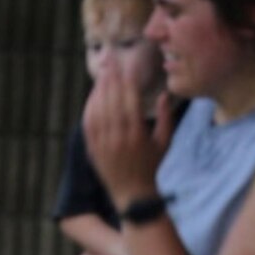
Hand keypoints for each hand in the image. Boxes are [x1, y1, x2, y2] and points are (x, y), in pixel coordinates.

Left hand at [82, 64, 159, 206]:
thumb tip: (164, 93)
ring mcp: (103, 145)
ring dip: (99, 89)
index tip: (126, 63)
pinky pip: (88, 125)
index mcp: (137, 135)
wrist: (133, 196)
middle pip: (111, 101)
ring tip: (102, 72)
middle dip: (110, 77)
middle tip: (109, 58)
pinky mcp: (93, 151)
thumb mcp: (165, 142)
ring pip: (98, 110)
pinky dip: (89, 108)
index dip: (127, 79)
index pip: (129, 100)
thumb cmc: (152, 167)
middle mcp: (118, 139)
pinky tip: (93, 95)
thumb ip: (165, 117)